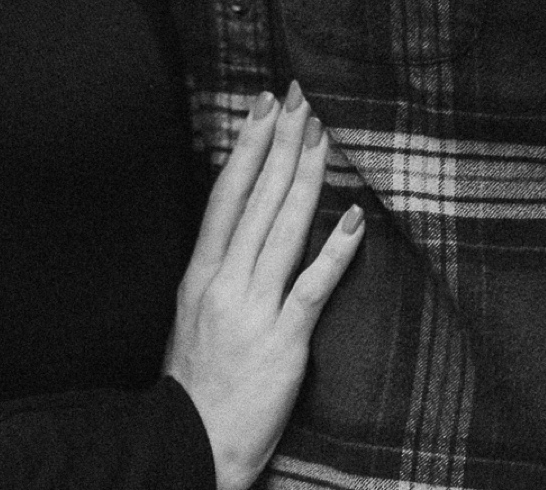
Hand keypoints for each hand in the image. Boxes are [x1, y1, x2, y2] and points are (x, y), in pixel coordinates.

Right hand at [163, 85, 364, 489]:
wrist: (190, 446)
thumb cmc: (194, 382)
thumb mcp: (191, 314)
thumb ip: (216, 268)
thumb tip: (241, 223)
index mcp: (200, 273)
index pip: (226, 194)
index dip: (248, 146)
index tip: (265, 105)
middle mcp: (225, 282)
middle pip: (258, 199)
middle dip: (283, 144)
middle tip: (302, 98)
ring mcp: (254, 310)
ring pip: (284, 229)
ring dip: (307, 177)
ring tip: (325, 136)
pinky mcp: (284, 342)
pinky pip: (313, 287)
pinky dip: (336, 250)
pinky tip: (355, 218)